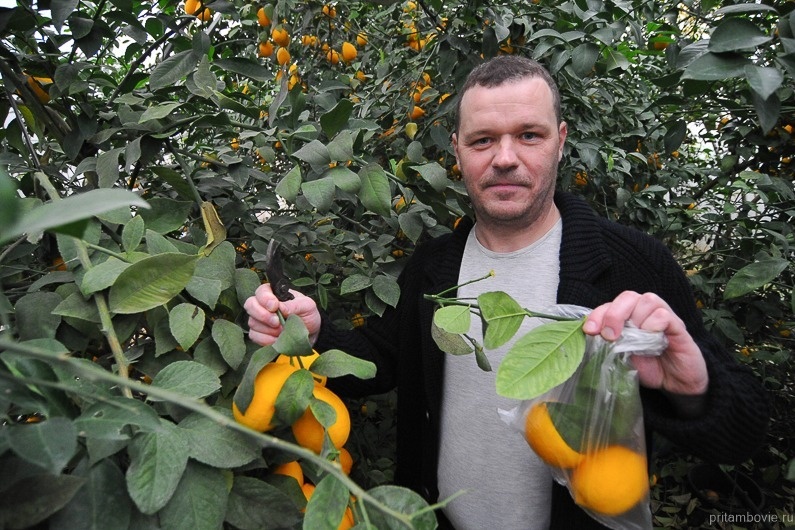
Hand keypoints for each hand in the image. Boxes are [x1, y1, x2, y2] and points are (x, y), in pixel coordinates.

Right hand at [244, 283, 321, 346]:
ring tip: (282, 331)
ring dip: (267, 329)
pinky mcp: (259, 334)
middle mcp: (263, 305)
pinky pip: (254, 336)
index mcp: (274, 294)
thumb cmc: (308, 315)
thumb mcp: (307, 306)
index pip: (261, 291)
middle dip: (262, 315)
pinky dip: (266, 339)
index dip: (265, 299)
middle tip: (276, 322)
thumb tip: (281, 308)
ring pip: (252, 322)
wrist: (310, 334)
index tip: (274, 306)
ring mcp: (259, 320)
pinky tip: (277, 339)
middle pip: (250, 305)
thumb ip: (294, 305)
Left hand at [582, 291, 708, 396]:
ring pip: (647, 300)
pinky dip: (652, 325)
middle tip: (609, 336)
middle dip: (613, 314)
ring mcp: (664, 317)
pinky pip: (664, 315)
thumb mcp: (622, 355)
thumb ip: (610, 343)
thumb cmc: (648, 367)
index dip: (597, 315)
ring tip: (634, 340)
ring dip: (635, 319)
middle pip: (628, 296)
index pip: (610, 304)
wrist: (676, 384)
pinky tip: (651, 340)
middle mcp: (646, 312)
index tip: (589, 331)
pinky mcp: (678, 327)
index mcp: (629, 316)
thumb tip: (592, 336)